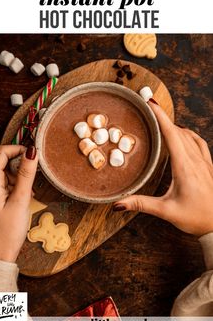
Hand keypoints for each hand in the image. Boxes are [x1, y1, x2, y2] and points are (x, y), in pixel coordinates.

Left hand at [0, 145, 37, 261]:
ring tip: (29, 189)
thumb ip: (26, 174)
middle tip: (32, 172)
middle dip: (17, 160)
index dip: (18, 149)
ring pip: (2, 170)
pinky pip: (2, 182)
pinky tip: (23, 196)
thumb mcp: (21, 200)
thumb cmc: (7, 232)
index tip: (33, 156)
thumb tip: (32, 152)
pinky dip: (14, 183)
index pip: (1, 151)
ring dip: (17, 173)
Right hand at [113, 100, 212, 236]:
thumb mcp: (166, 211)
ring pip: (189, 135)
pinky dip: (188, 134)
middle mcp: (195, 160)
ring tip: (161, 120)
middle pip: (179, 131)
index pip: (172, 134)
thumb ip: (141, 204)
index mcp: (185, 167)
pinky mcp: (208, 166)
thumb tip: (118, 203)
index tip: (150, 103)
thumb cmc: (196, 218)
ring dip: (175, 125)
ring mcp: (204, 162)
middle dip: (163, 117)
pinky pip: (199, 143)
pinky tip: (184, 135)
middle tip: (149, 108)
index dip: (160, 117)